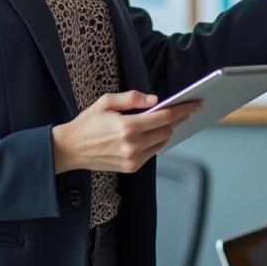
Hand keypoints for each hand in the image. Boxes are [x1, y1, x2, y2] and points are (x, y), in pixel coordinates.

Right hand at [51, 91, 200, 174]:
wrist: (71, 149)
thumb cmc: (87, 123)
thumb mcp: (106, 102)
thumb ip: (132, 99)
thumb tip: (155, 100)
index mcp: (127, 127)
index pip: (163, 117)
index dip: (182, 109)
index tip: (195, 104)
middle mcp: (133, 145)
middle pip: (167, 130)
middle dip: (177, 119)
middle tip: (184, 109)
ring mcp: (133, 159)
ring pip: (162, 142)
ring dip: (168, 130)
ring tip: (169, 119)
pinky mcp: (132, 167)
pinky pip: (153, 152)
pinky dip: (157, 141)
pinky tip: (155, 132)